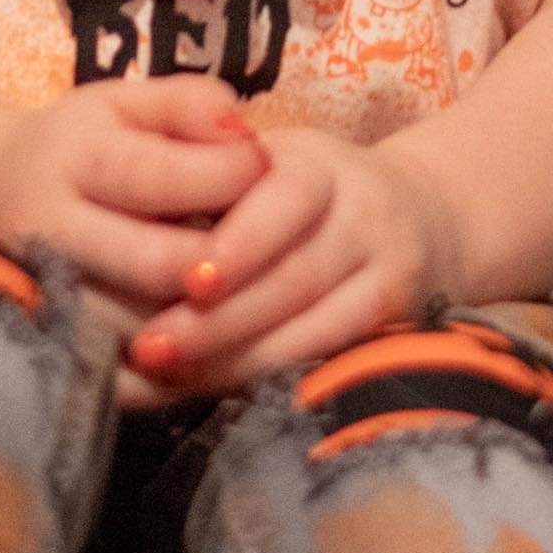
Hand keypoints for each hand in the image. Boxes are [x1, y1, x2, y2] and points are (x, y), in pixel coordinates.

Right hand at [0, 78, 265, 377]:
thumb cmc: (86, 144)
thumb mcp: (128, 103)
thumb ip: (190, 104)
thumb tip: (244, 132)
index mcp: (72, 159)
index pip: (159, 178)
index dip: (228, 177)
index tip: (266, 165)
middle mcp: (48, 228)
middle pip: (155, 266)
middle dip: (228, 261)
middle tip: (271, 245)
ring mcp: (43, 296)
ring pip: (143, 331)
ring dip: (211, 323)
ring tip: (251, 292)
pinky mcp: (51, 347)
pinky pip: (124, 380)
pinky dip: (179, 372)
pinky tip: (218, 343)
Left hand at [121, 126, 461, 395]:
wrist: (424, 214)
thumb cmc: (307, 194)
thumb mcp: (267, 168)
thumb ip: (211, 194)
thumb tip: (128, 241)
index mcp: (320, 164)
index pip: (284, 198)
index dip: (237, 244)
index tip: (187, 282)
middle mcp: (365, 213)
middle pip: (294, 275)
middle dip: (217, 320)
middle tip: (150, 349)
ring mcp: (390, 270)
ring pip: (314, 326)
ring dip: (238, 357)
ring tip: (173, 375)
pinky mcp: (402, 322)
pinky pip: (334, 356)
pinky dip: (276, 375)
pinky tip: (224, 387)